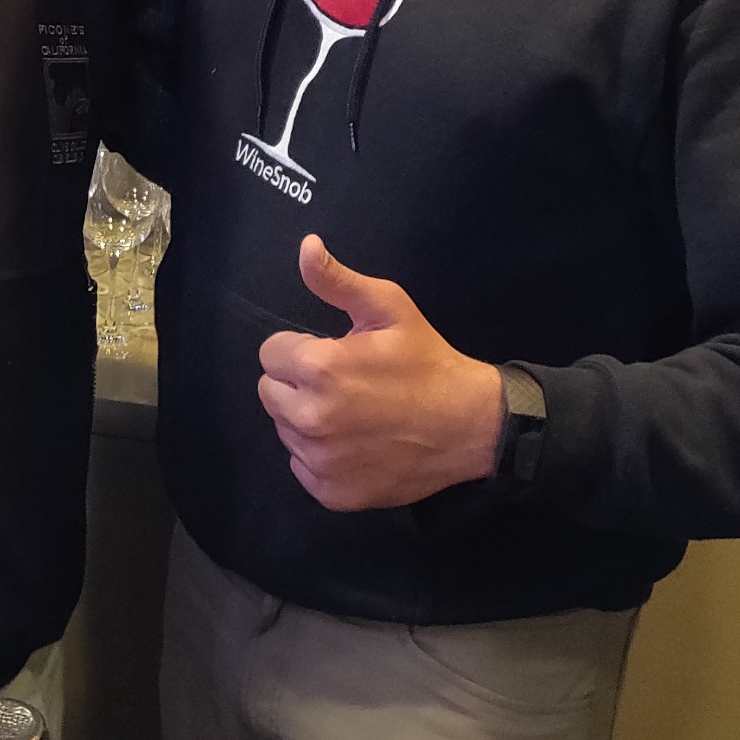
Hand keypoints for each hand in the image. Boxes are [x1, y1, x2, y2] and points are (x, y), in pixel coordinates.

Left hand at [256, 235, 503, 510]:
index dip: (301, 350)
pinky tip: (356, 443)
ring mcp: (320, 461)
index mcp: (319, 369)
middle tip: (344, 383)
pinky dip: (321, 457)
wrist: (469, 426)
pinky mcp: (331, 493)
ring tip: (353, 412)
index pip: (270, 354)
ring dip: (308, 419)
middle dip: (298, 383)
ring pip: (285, 430)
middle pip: (270, 393)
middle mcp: (310, 419)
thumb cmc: (427, 362)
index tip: (334, 354)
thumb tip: (306, 246)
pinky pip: (303, 467)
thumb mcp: (389, 309)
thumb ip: (338, 281)